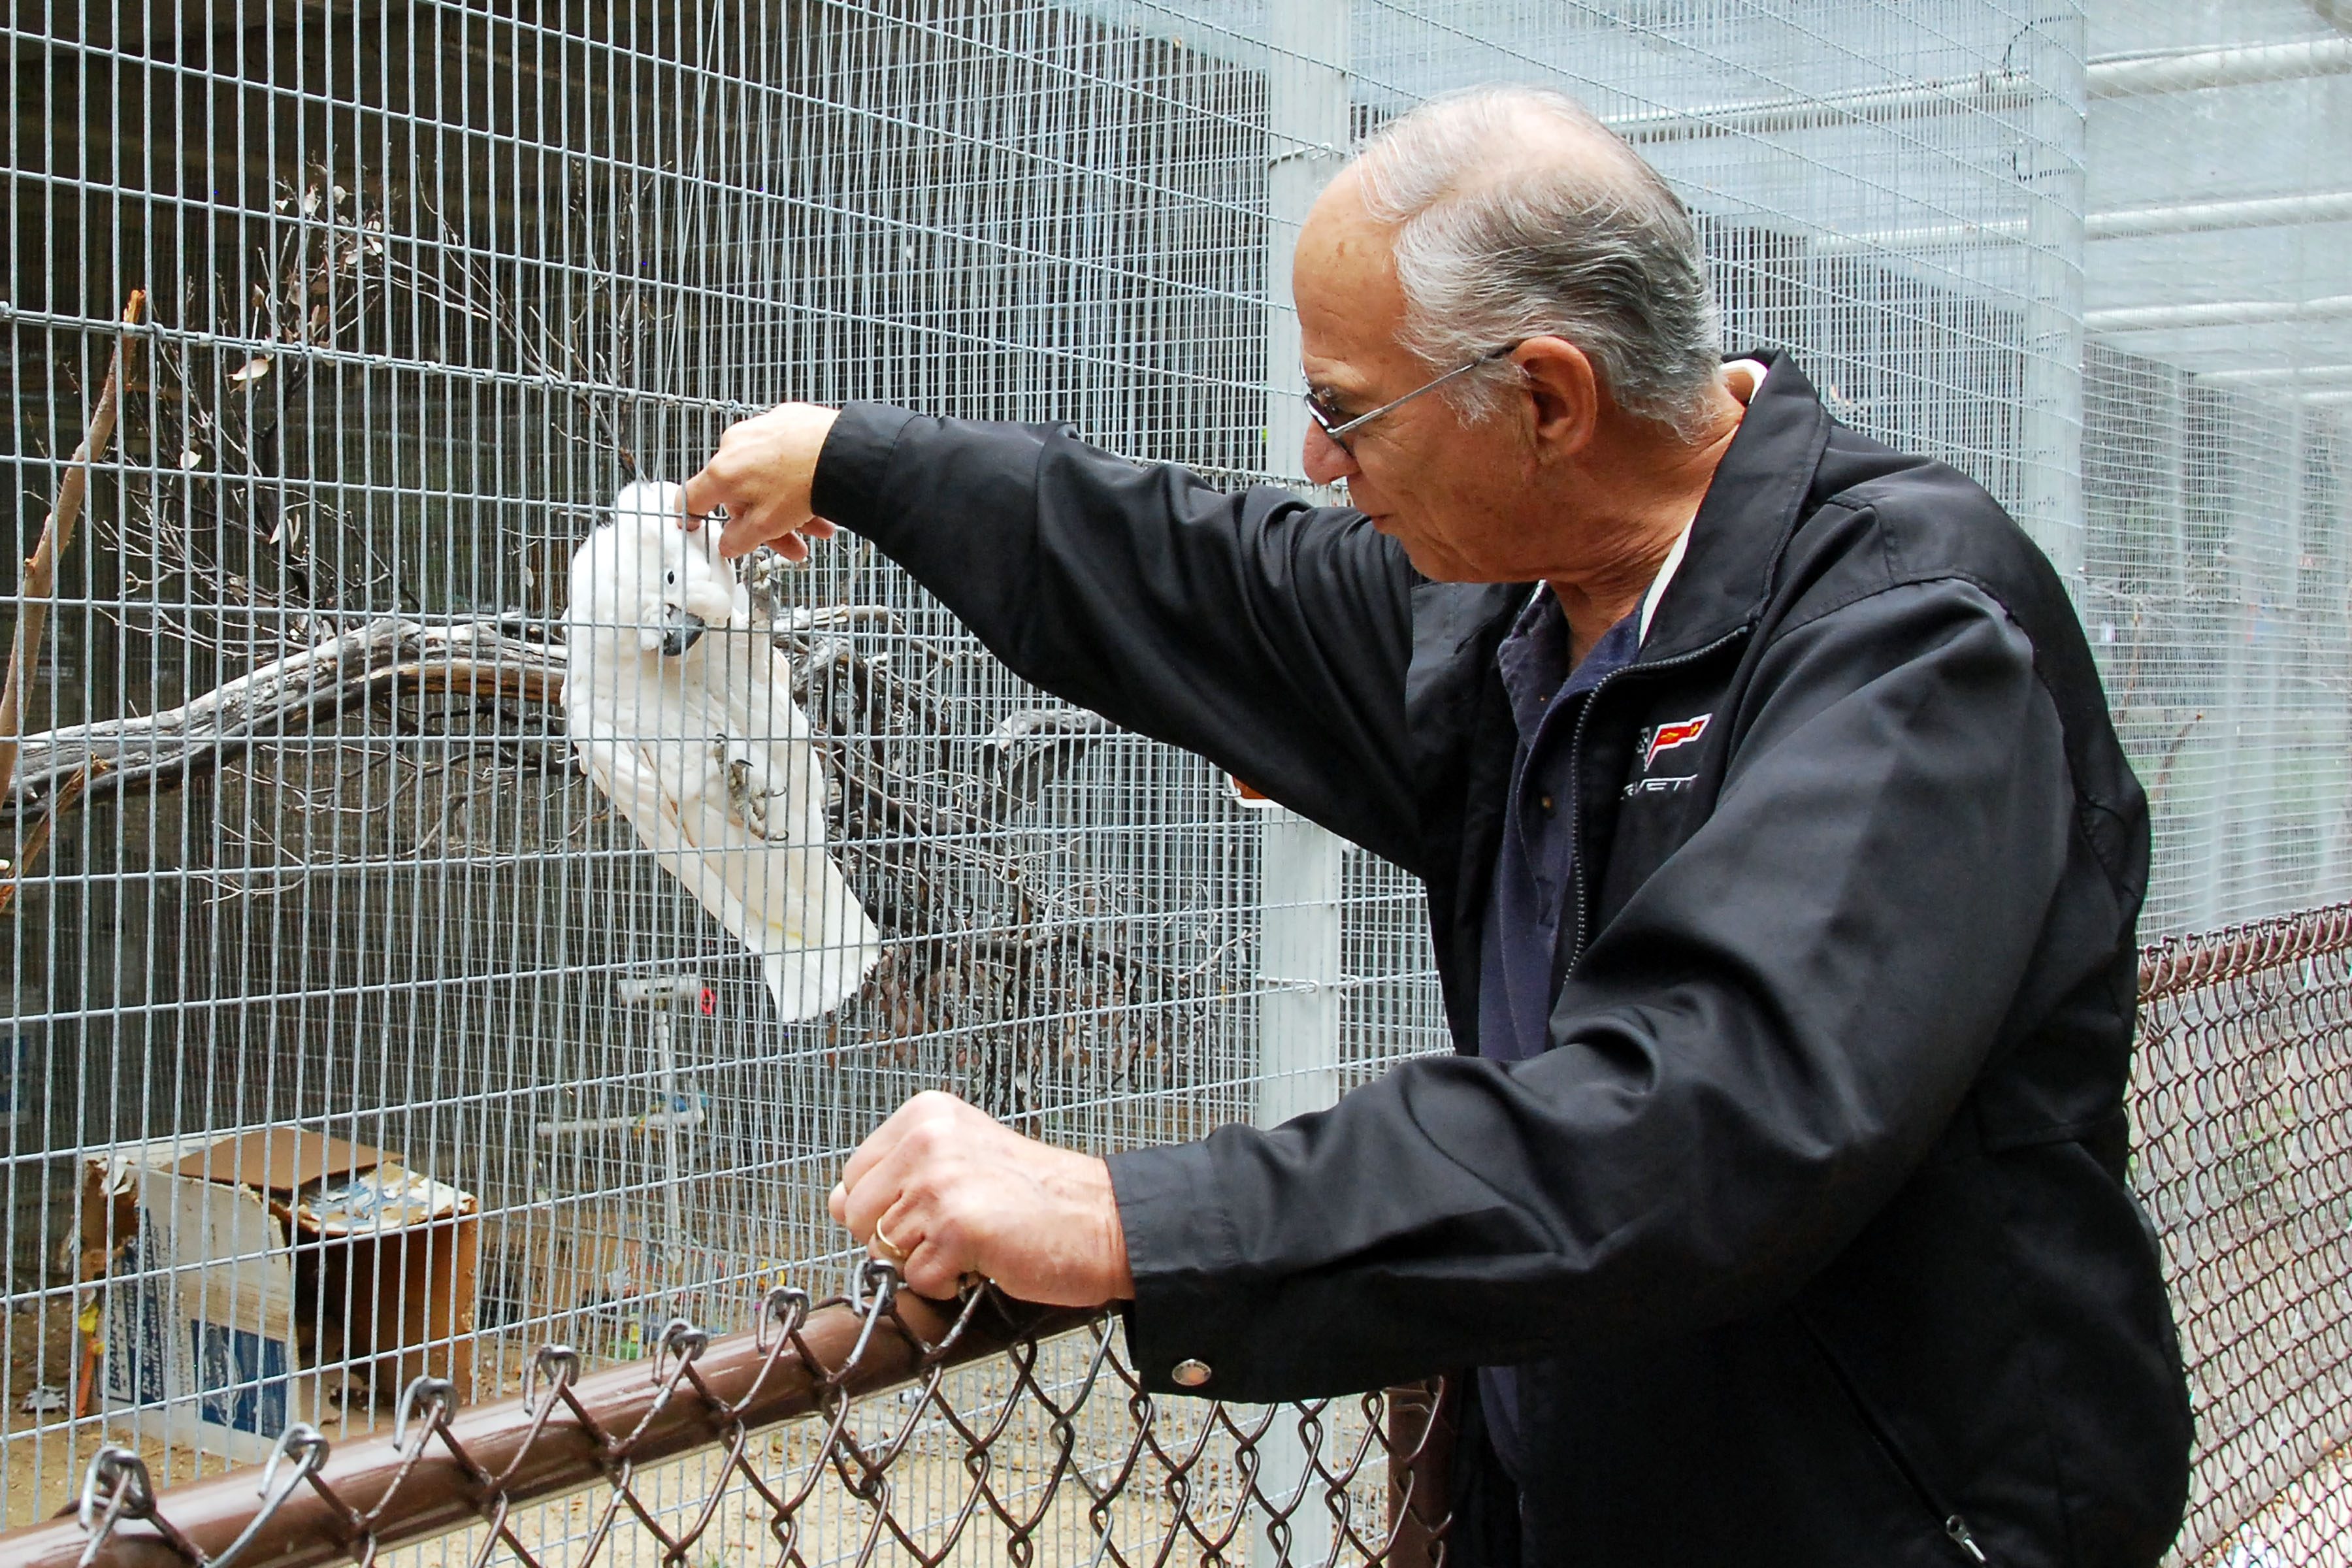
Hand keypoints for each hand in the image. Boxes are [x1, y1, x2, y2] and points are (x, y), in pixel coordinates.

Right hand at [682, 402, 843, 560]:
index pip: (692, 496)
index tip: (694, 525)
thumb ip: (740, 538)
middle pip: (741, 492)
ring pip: (768, 476)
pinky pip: (786, 456)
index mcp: (722, 471)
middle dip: (767, 522)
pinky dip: (798, 478)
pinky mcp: (788, 420)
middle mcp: (736, 445)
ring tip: (818, 526)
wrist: (843, 450)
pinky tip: (820, 496)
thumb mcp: (767, 525)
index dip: (692, 515)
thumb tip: (730, 543)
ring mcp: (761, 429)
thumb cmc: (803, 481)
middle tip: (791, 542)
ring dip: (790, 506)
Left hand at [828, 1091, 1134, 1304]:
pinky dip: (947, 1285)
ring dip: (926, 1262)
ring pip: (883, 1249)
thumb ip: (895, 1177)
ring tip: (974, 1243)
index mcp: (926, 1115)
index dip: (886, 1207)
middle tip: (953, 1231)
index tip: (934, 1208)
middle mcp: (929, 1139)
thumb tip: (833, 1201)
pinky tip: (984, 1261)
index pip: (854, 1176)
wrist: (1105, 1220)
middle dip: (896, 1238)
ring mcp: (941, 1183)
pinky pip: (917, 1280)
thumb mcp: (959, 1163)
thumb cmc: (1038, 1196)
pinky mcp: (957, 1228)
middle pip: (856, 1214)